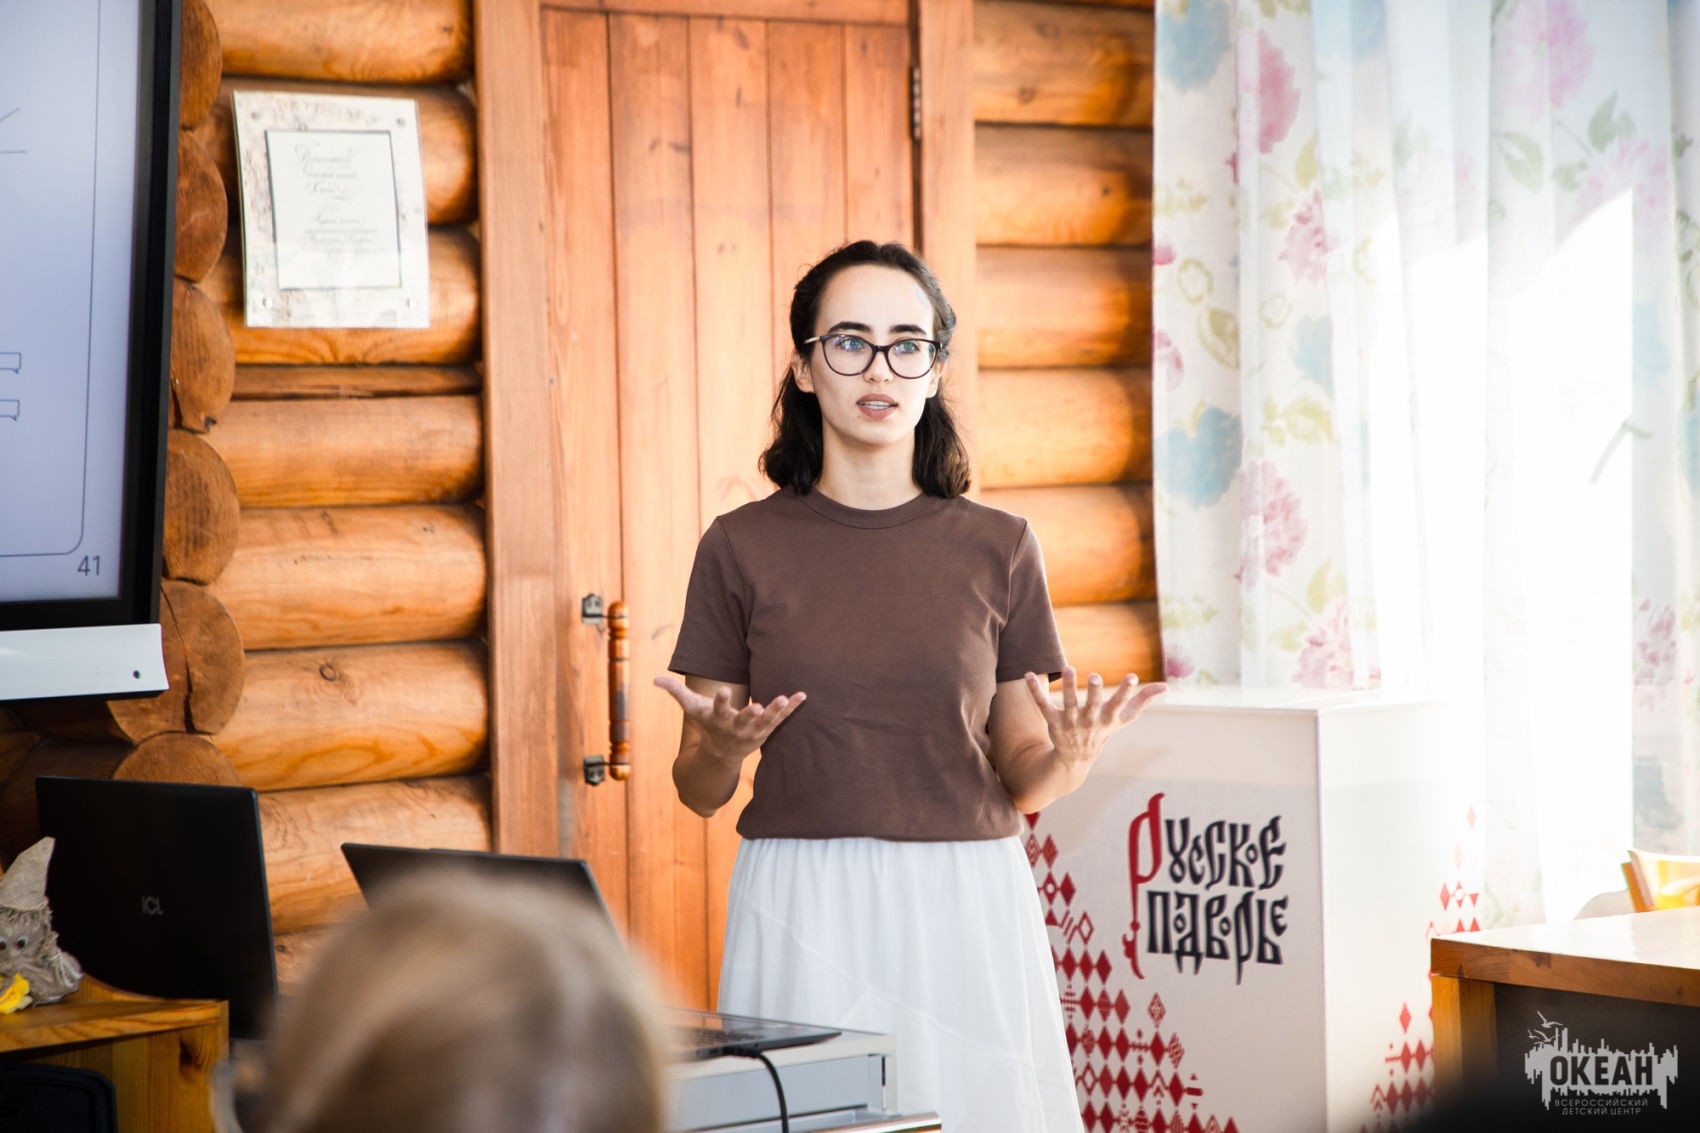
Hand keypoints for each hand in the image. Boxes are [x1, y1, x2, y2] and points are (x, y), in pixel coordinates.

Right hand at [653, 675, 805, 764]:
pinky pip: (782, 719)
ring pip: (767, 721)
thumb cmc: (708, 724)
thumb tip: (654, 679)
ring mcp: (754, 730)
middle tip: (759, 706)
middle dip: (751, 714)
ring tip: (784, 698)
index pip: (718, 709)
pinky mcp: (768, 729)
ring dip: (777, 711)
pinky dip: (792, 708)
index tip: (722, 690)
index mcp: (719, 719)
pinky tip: (802, 695)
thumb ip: (676, 692)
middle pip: (745, 719)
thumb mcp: (692, 709)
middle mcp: (737, 726)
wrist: (722, 753)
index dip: (720, 700)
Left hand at [1022, 666, 1165, 772]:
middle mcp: (1089, 721)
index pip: (1119, 705)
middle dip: (1093, 691)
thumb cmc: (1102, 731)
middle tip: (1093, 676)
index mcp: (1107, 719)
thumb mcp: (1123, 719)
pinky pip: (1042, 704)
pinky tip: (1028, 674)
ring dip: (1067, 686)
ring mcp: (1070, 722)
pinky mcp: (1052, 722)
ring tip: (1067, 667)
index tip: (1133, 677)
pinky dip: (1035, 690)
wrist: (1075, 759)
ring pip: (1068, 702)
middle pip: (1092, 705)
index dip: (1127, 692)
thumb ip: (1142, 701)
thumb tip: (1166, 687)